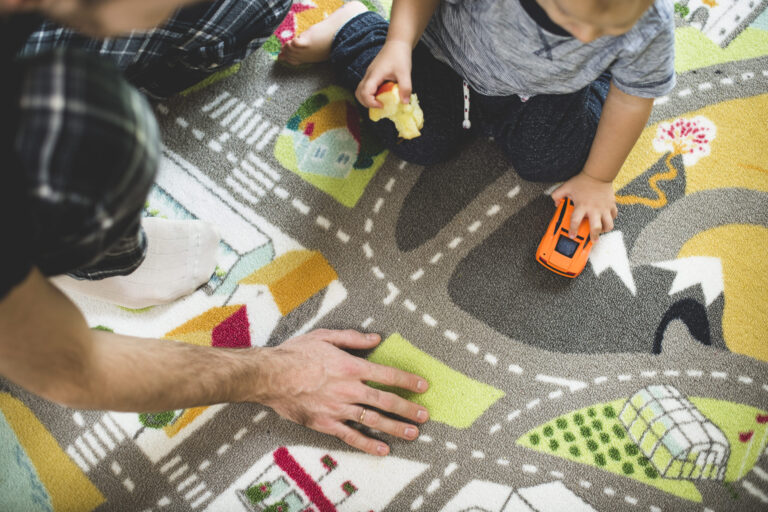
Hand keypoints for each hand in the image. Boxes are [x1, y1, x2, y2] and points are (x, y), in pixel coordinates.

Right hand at [255, 329, 428, 455]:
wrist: (269, 376)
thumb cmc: (295, 353)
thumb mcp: (325, 336)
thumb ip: (353, 338)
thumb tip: (376, 338)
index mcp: (352, 367)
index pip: (388, 375)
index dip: (407, 380)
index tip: (422, 386)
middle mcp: (350, 390)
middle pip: (386, 401)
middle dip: (408, 408)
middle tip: (425, 415)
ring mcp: (339, 409)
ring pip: (374, 421)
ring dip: (396, 427)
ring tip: (413, 433)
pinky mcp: (326, 424)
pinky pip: (352, 437)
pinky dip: (369, 444)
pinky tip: (383, 450)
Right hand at [356, 39, 412, 107]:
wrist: (397, 43)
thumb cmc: (400, 56)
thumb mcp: (405, 73)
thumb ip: (405, 88)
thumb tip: (404, 103)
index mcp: (374, 75)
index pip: (364, 92)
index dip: (371, 102)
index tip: (382, 105)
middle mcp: (368, 75)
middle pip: (358, 93)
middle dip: (367, 103)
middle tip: (380, 106)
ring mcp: (369, 75)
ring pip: (360, 91)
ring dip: (368, 99)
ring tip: (381, 102)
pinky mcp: (372, 75)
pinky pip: (366, 88)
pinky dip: (371, 95)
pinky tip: (383, 95)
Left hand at [551, 172, 617, 240]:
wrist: (598, 174)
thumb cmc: (583, 181)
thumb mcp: (566, 187)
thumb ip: (557, 195)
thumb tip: (555, 203)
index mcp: (582, 206)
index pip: (575, 221)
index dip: (573, 230)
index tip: (572, 236)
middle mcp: (594, 209)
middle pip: (596, 228)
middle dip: (593, 237)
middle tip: (592, 240)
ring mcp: (604, 208)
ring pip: (608, 224)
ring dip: (605, 230)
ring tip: (601, 231)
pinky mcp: (612, 205)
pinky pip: (614, 216)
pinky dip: (611, 219)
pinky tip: (606, 219)